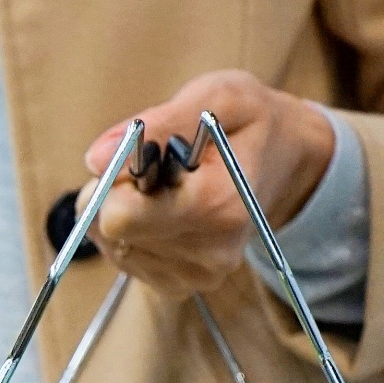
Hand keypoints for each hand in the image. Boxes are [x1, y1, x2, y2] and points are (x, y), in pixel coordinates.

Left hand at [82, 70, 335, 297]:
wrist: (288, 161)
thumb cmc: (249, 122)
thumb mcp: (217, 97)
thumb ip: (159, 123)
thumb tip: (96, 158)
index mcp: (218, 205)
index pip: (120, 215)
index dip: (116, 180)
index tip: (144, 156)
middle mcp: (210, 252)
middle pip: (109, 231)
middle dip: (115, 193)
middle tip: (153, 169)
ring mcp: (197, 275)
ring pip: (111, 244)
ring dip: (123, 210)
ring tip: (164, 188)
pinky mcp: (182, 285)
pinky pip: (122, 258)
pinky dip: (130, 231)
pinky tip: (162, 211)